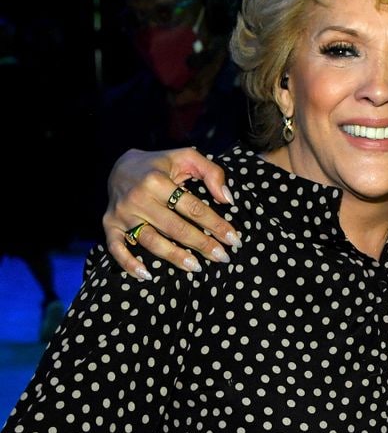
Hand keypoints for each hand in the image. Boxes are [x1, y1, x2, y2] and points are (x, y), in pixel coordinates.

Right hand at [103, 147, 240, 278]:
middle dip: (201, 244)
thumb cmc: (159, 165)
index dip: (216, 225)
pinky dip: (129, 264)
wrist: (119, 166)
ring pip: (151, 241)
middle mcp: (138, 198)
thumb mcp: (186, 157)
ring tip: (196, 267)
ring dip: (175, 257)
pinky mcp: (109, 225)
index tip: (233, 239)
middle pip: (175, 227)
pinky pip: (116, 248)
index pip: (192, 208)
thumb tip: (227, 200)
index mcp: (157, 180)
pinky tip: (147, 275)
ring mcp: (122, 213)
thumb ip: (211, 172)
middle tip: (222, 257)